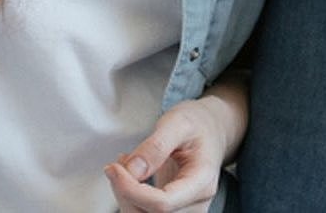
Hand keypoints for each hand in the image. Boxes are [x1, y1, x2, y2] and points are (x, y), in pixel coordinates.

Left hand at [103, 94, 239, 212]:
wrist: (210, 130)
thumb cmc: (197, 124)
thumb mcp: (178, 122)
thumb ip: (156, 146)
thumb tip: (132, 171)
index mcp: (202, 182)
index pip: (164, 204)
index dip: (132, 191)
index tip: (114, 169)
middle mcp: (197, 204)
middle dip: (125, 193)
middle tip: (116, 165)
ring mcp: (187, 211)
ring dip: (125, 197)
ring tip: (123, 166)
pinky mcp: (174, 212)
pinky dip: (130, 199)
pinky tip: (130, 176)